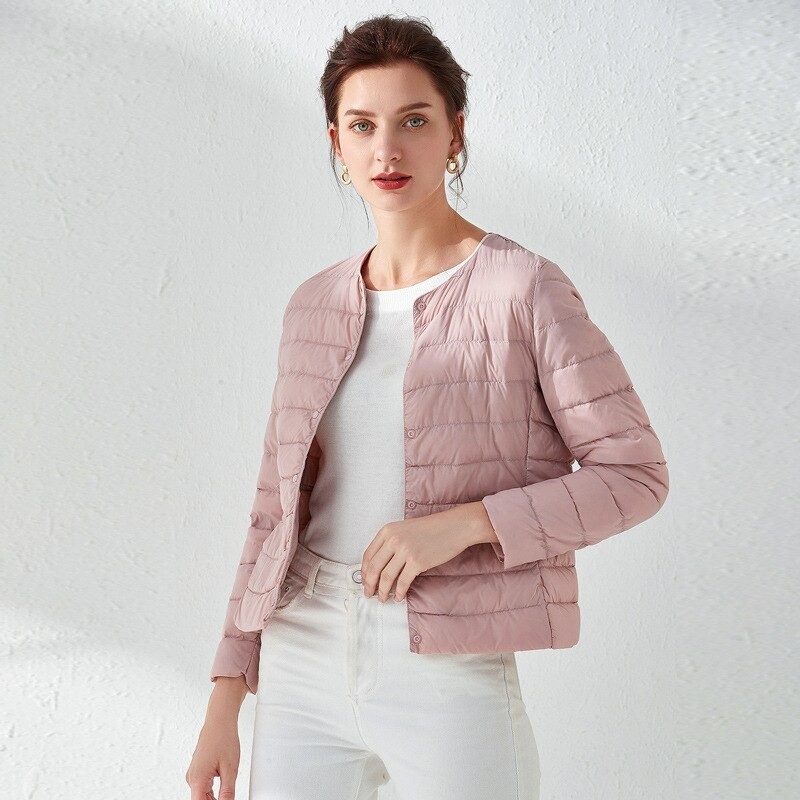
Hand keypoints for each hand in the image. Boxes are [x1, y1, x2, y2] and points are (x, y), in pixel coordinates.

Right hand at [186, 711, 240, 799]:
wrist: (220, 720)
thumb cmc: (224, 737)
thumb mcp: (231, 769)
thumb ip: (228, 792)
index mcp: (198, 779)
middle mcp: (192, 778)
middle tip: (228, 796)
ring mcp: (194, 774)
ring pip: (202, 795)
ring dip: (214, 799)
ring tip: (227, 792)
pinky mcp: (198, 770)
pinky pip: (203, 787)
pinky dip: (212, 791)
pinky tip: (223, 788)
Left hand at [360, 501, 494, 601]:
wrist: (454, 527)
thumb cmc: (432, 529)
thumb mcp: (405, 530)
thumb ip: (391, 544)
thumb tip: (379, 566)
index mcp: (387, 531)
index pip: (368, 555)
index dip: (364, 571)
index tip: (365, 581)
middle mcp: (393, 540)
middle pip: (373, 568)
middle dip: (369, 584)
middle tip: (369, 593)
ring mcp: (405, 551)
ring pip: (386, 577)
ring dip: (382, 591)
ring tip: (383, 598)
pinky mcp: (417, 562)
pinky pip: (402, 582)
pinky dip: (399, 592)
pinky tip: (399, 596)